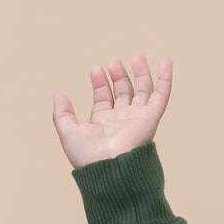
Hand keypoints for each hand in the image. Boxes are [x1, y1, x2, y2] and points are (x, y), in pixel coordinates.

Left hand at [52, 53, 171, 169]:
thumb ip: (62, 114)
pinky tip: (165, 62)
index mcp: (103, 124)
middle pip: (123, 92)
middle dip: (119, 75)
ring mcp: (137, 118)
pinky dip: (165, 79)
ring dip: (140, 73)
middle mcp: (121, 120)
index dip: (100, 83)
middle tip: (113, 61)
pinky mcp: (150, 118)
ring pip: (143, 91)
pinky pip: (161, 95)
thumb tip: (58, 94)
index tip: (95, 69)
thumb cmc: (87, 156)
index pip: (104, 98)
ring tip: (137, 56)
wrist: (108, 167)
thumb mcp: (68, 132)